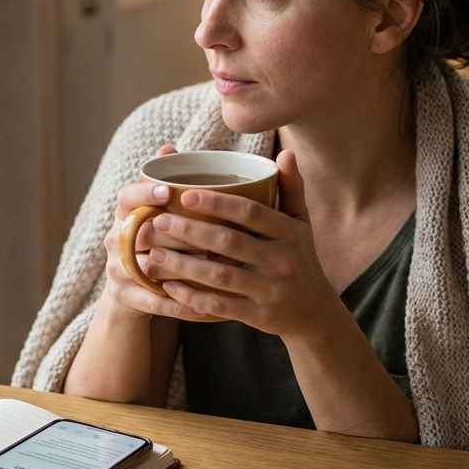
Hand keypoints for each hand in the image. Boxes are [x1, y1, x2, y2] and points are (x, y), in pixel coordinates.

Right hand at [98, 145, 213, 322]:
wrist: (132, 288)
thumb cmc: (157, 239)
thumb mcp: (157, 210)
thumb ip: (165, 180)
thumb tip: (170, 147)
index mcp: (125, 213)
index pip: (126, 196)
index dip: (144, 192)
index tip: (167, 192)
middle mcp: (116, 238)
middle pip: (143, 233)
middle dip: (180, 235)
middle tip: (216, 236)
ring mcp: (116, 269)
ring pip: (149, 266)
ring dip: (184, 268)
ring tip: (217, 267)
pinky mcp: (124, 297)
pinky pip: (152, 301)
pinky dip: (179, 303)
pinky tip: (205, 305)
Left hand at [144, 150, 341, 337]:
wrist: (315, 314)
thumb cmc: (300, 258)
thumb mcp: (301, 223)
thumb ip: (291, 188)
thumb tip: (285, 152)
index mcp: (289, 232)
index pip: (251, 213)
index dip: (218, 203)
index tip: (185, 195)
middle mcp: (282, 260)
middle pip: (230, 242)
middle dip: (190, 231)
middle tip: (158, 221)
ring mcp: (270, 290)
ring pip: (220, 276)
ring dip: (184, 265)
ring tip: (153, 253)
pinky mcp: (258, 315)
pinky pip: (220, 306)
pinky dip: (192, 297)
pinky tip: (168, 286)